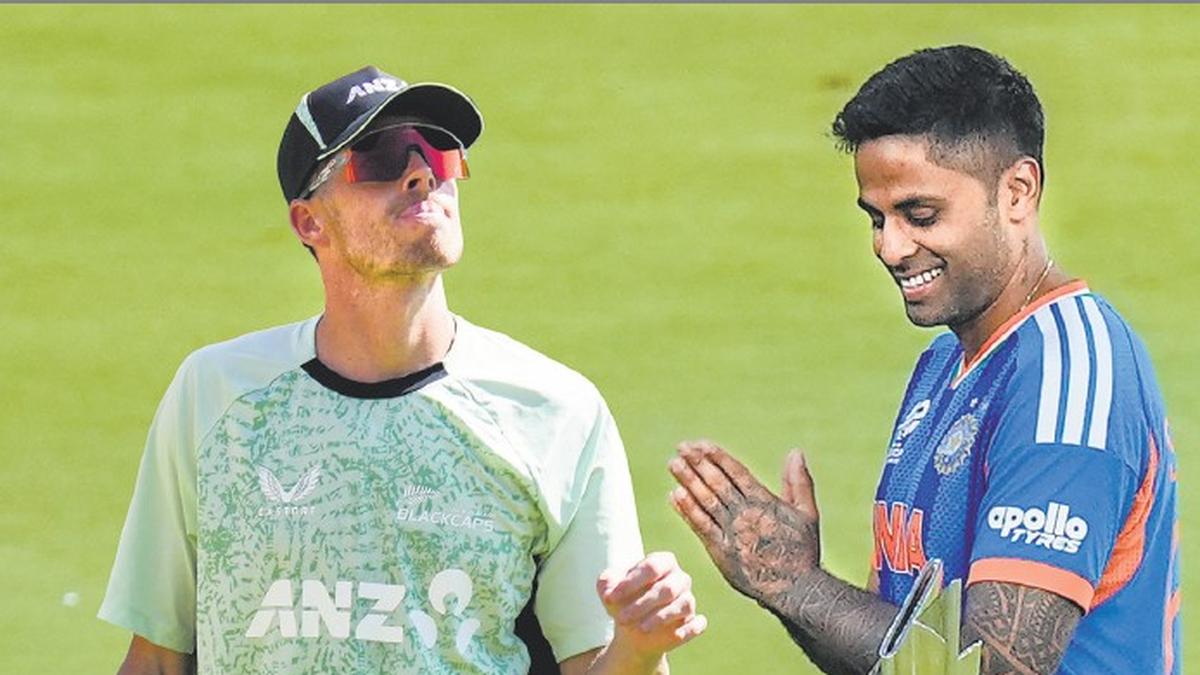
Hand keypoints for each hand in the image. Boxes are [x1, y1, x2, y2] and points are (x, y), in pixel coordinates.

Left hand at [596, 551, 706, 663]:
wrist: (631, 628)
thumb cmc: (622, 600)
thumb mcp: (608, 589)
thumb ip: (606, 583)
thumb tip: (609, 592)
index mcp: (663, 562)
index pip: (652, 567)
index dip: (631, 582)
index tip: (611, 598)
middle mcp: (680, 579)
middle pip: (667, 588)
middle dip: (643, 604)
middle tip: (622, 618)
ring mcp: (688, 600)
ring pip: (683, 605)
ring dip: (660, 618)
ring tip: (641, 628)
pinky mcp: (692, 622)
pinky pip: (696, 624)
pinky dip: (687, 629)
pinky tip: (675, 635)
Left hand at [668, 440, 820, 606]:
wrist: (795, 590)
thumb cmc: (802, 551)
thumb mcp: (807, 513)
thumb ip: (799, 481)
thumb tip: (796, 451)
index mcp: (764, 502)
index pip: (736, 472)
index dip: (717, 457)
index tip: (700, 444)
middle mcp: (744, 514)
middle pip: (716, 483)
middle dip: (698, 464)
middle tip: (681, 447)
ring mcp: (731, 533)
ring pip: (705, 501)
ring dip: (688, 481)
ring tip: (673, 464)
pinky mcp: (721, 552)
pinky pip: (700, 527)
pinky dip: (687, 511)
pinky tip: (674, 495)